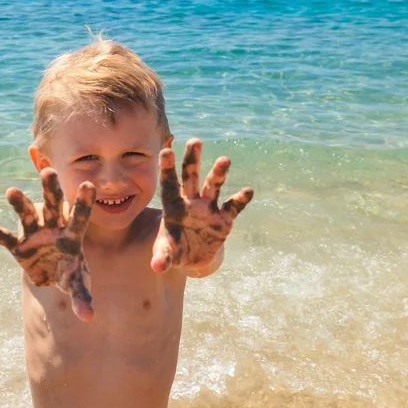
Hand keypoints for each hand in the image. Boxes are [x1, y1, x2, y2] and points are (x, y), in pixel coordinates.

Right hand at [0, 168, 95, 321]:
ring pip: (27, 214)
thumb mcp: (76, 284)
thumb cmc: (69, 272)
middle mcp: (53, 228)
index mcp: (72, 235)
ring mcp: (34, 234)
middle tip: (49, 170)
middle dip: (50, 189)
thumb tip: (88, 318)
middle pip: (53, 205)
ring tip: (11, 191)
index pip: (80, 217)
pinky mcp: (17, 245)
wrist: (50, 273)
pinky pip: (4, 237)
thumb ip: (82, 297)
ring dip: (20, 203)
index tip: (89, 184)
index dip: (83, 203)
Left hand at [151, 139, 253, 272]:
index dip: (167, 169)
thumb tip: (158, 267)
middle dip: (192, 160)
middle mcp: (191, 202)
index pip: (169, 185)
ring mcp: (208, 209)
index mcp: (173, 206)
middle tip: (195, 141)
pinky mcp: (224, 220)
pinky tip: (248, 191)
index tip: (166, 151)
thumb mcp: (167, 254)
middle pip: (191, 177)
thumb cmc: (174, 250)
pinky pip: (233, 207)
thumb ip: (163, 257)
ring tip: (224, 160)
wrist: (193, 258)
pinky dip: (241, 200)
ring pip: (213, 187)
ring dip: (218, 174)